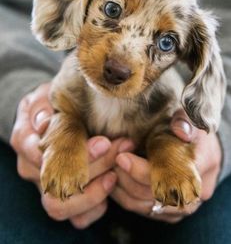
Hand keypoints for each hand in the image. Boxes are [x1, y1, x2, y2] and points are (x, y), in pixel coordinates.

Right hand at [10, 83, 133, 227]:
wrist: (48, 118)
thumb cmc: (49, 105)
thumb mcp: (43, 97)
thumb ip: (42, 106)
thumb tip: (44, 121)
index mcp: (25, 141)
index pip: (45, 154)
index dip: (76, 152)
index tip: (104, 142)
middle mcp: (32, 169)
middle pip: (55, 184)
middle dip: (92, 169)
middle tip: (121, 149)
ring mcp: (46, 187)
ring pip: (63, 206)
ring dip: (94, 192)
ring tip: (116, 172)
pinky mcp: (63, 200)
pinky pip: (77, 217)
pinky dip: (96, 206)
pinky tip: (111, 185)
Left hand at [111, 109, 221, 222]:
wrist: (200, 148)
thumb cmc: (190, 129)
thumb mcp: (190, 118)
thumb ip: (184, 121)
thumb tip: (180, 129)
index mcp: (203, 165)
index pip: (168, 175)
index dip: (141, 169)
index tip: (120, 156)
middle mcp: (196, 192)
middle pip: (155, 195)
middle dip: (128, 178)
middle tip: (111, 162)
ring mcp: (183, 206)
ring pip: (146, 206)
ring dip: (124, 189)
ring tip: (110, 169)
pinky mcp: (171, 213)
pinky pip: (144, 211)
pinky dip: (126, 198)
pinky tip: (115, 181)